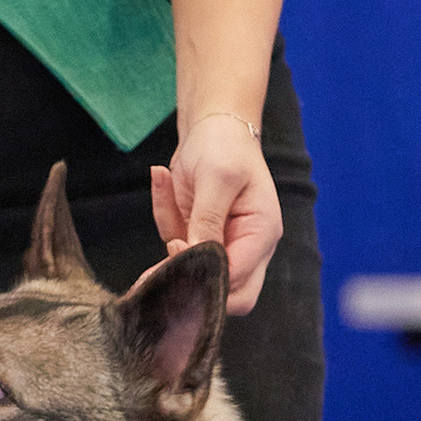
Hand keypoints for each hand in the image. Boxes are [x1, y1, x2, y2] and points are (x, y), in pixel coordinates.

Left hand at [149, 112, 280, 316]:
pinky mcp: (200, 237)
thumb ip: (207, 220)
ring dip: (169, 243)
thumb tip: (193, 256)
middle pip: (228, 295)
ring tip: (165, 192)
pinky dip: (164, 217)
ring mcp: (224, 244)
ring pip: (196, 273)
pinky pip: (176, 247)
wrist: (214, 125)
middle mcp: (248, 247)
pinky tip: (164, 179)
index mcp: (261, 234)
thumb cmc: (224, 146)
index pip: (238, 280)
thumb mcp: (217, 178)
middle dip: (190, 281)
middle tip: (159, 263)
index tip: (176, 252)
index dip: (205, 277)